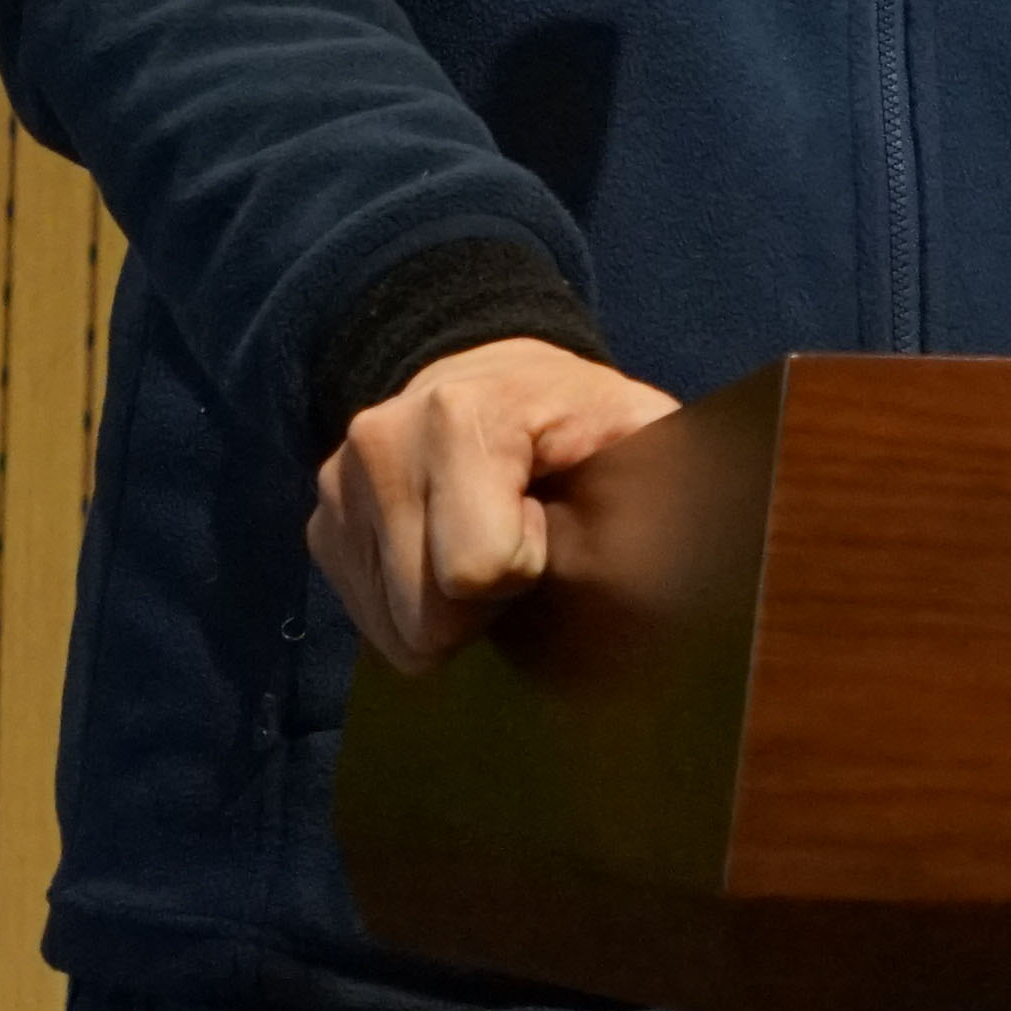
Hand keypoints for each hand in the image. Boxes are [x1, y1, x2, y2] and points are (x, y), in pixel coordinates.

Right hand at [303, 336, 681, 673]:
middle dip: (486, 601)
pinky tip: (445, 552)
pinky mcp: (323, 524)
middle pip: (431, 618)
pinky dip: (417, 606)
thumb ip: (663, 476)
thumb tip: (687, 554)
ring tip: (484, 540)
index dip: (526, 564)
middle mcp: (379, 443)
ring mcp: (338, 487)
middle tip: (517, 537)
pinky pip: (369, 624)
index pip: (477, 571)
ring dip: (452, 609)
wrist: (492, 377)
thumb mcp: (636, 427)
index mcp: (458, 416)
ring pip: (396, 633)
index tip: (544, 518)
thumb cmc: (577, 416)